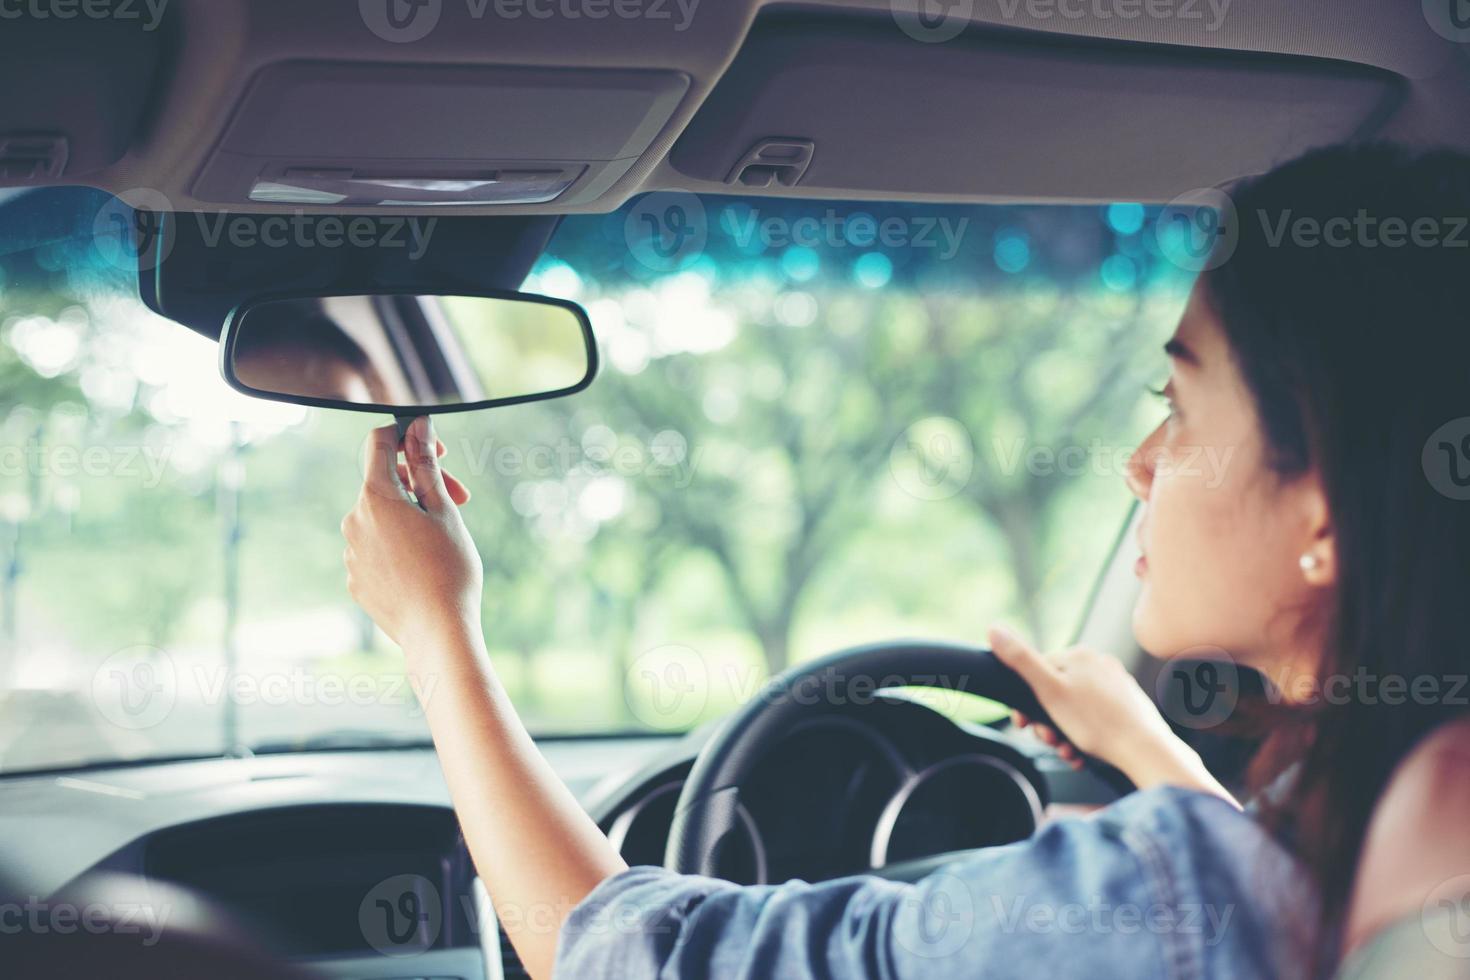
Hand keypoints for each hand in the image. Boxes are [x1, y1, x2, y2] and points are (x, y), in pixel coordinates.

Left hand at [342, 417, 482, 654]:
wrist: (437, 632)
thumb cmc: (448, 568)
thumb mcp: (443, 509)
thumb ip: (425, 464)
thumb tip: (418, 425)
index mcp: (375, 497)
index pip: (379, 443)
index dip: (408, 436)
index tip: (437, 450)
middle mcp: (354, 521)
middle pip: (384, 483)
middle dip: (420, 483)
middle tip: (461, 500)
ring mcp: (352, 553)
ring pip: (382, 518)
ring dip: (412, 516)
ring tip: (445, 539)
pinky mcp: (357, 580)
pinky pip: (377, 549)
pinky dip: (400, 545)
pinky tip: (427, 565)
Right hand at [989, 625, 1179, 777]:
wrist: (1143, 751)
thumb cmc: (1097, 723)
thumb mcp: (1049, 691)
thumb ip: (1020, 660)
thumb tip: (993, 629)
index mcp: (1078, 655)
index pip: (1036, 673)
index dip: (1027, 702)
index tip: (1025, 724)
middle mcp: (1098, 664)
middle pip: (1055, 694)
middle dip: (1047, 722)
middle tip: (1051, 742)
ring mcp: (1115, 684)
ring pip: (1073, 710)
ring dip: (1064, 733)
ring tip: (1069, 751)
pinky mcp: (1126, 705)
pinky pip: (1094, 719)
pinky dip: (1084, 736)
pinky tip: (1083, 752)